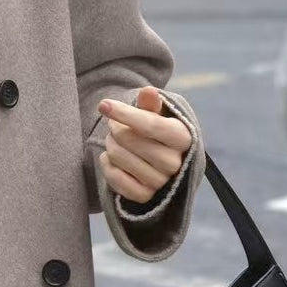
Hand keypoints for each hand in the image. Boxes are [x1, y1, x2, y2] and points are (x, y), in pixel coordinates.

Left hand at [97, 86, 192, 204]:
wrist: (160, 160)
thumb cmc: (156, 131)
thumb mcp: (157, 114)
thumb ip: (151, 104)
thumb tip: (149, 91)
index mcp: (183, 138)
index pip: (151, 125)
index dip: (125, 113)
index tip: (103, 105)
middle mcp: (175, 162)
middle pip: (128, 139)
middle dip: (115, 128)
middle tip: (115, 126)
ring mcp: (161, 182)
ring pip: (118, 156)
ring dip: (110, 144)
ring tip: (116, 141)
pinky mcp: (145, 196)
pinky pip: (115, 178)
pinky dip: (107, 164)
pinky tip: (111, 158)